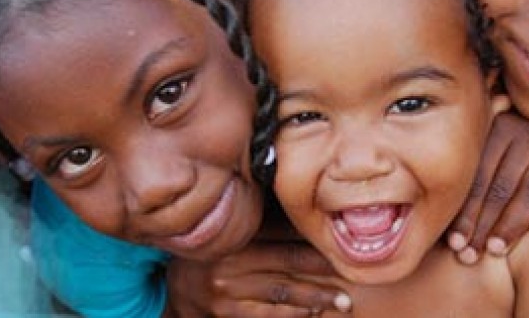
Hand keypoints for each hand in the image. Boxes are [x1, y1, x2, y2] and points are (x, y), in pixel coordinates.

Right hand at [165, 242, 351, 316]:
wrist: (175, 291)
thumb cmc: (214, 258)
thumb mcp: (232, 236)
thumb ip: (263, 228)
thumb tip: (309, 220)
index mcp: (236, 234)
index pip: (283, 232)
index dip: (314, 237)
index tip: (342, 240)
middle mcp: (231, 259)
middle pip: (289, 260)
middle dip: (323, 267)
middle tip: (352, 272)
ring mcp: (228, 289)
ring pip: (283, 291)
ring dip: (316, 297)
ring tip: (341, 301)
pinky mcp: (227, 313)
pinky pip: (269, 314)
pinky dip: (294, 314)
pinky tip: (312, 313)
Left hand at [447, 112, 528, 262]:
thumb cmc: (507, 157)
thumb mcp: (489, 152)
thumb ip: (468, 174)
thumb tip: (433, 218)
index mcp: (499, 127)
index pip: (478, 177)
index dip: (465, 212)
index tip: (454, 243)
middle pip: (502, 186)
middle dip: (484, 225)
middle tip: (470, 254)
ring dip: (513, 224)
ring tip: (496, 249)